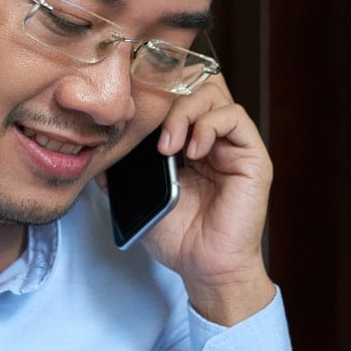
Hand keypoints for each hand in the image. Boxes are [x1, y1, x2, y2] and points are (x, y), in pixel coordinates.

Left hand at [136, 77, 275, 324]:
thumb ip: (122, 169)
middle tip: (152, 130)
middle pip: (197, 84)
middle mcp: (212, 137)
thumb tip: (98, 145)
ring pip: (214, 93)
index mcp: (187, 141)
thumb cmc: (177, 236)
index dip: (158, 90)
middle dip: (170, 97)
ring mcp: (233, 144)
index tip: (132, 105)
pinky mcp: (252, 155)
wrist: (204, 267)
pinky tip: (193, 150)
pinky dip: (208, 125)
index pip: (177, 94)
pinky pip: (234, 117)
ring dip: (185, 112)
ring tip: (169, 146)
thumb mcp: (138, 196)